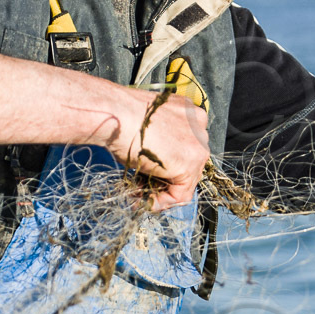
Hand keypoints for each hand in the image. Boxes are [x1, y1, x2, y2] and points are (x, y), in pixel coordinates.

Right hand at [112, 89, 209, 210]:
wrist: (116, 115)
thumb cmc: (121, 117)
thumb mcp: (144, 127)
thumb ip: (157, 142)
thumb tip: (152, 163)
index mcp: (187, 111)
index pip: (184, 146)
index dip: (164, 164)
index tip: (145, 174)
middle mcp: (198, 124)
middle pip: (187, 162)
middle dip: (163, 179)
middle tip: (141, 187)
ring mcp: (198, 144)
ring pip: (186, 180)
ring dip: (161, 192)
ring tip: (140, 196)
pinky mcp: (191, 164)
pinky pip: (181, 193)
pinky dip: (163, 201)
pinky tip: (146, 201)